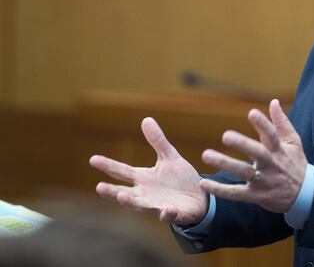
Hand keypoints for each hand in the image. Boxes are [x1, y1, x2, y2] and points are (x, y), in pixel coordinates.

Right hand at [89, 117, 206, 223]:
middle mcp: (146, 193)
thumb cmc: (180, 178)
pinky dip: (167, 213)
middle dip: (112, 191)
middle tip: (99, 187)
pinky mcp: (173, 213)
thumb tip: (146, 119)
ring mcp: (157, 205)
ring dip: (131, 202)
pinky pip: (168, 214)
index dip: (108, 165)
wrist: (199, 197)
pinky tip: (168, 209)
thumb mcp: (169, 157)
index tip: (93, 159)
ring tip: (121, 196)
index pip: (122, 171)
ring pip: (141, 206)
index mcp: (143, 178)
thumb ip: (158, 141)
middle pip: (125, 192)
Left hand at [200, 99, 306, 212]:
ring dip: (225, 163)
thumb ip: (282, 122)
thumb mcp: (293, 142)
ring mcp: (264, 181)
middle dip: (242, 144)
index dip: (262, 124)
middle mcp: (271, 164)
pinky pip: (236, 194)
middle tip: (225, 135)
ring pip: (244, 172)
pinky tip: (204, 184)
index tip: (251, 113)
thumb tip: (273, 101)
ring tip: (206, 154)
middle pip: (257, 153)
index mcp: (279, 149)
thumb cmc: (295, 163)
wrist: (305, 195)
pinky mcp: (256, 196)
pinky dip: (220, 190)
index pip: (272, 134)